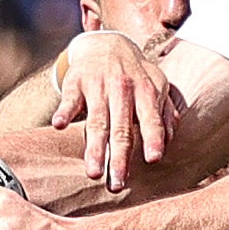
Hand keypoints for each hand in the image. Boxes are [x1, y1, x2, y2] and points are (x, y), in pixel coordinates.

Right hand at [50, 29, 182, 191]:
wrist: (106, 43)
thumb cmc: (135, 74)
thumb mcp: (157, 87)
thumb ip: (164, 114)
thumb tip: (169, 141)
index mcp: (146, 92)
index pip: (151, 119)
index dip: (153, 137)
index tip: (153, 159)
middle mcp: (123, 89)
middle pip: (121, 129)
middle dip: (119, 158)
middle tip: (117, 185)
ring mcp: (98, 85)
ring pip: (96, 121)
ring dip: (94, 148)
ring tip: (93, 173)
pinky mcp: (76, 82)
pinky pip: (69, 100)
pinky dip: (63, 111)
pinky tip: (58, 126)